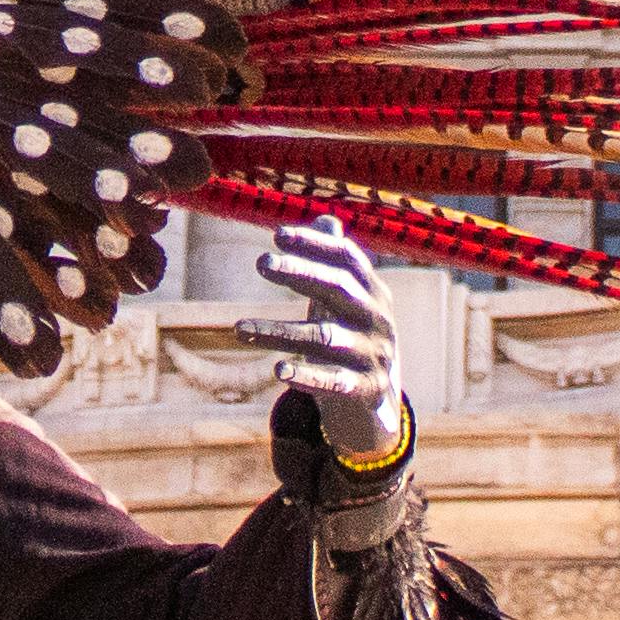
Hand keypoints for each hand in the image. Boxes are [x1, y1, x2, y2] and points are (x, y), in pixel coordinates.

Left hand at [239, 217, 404, 466]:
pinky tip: (278, 370)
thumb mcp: (349, 301)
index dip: (315, 244)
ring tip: (238, 327)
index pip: (347, 258)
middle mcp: (377, 319)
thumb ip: (337, 264)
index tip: (277, 234)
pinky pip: (334, 382)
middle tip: (260, 262)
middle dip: (300, 272)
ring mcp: (374, 355)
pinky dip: (307, 375)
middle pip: (338, 288)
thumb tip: (326, 220)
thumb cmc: (353, 337)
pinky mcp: (366, 390)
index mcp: (374, 291)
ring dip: (279, 331)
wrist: (380, 400)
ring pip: (324, 338)